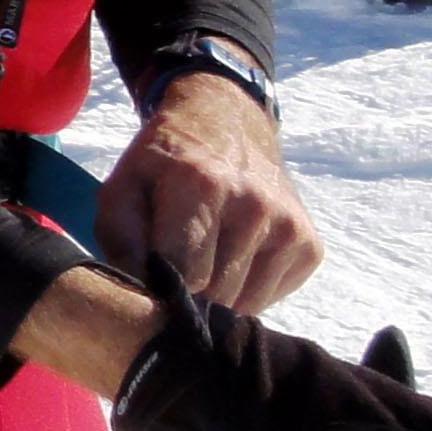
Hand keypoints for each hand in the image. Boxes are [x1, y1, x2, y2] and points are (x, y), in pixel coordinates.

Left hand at [95, 67, 322, 313]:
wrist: (227, 126)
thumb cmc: (165, 164)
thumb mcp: (124, 185)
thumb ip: (121, 239)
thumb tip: (144, 298)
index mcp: (200, 185)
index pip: (182, 274)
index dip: (160, 284)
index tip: (152, 273)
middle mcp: (253, 205)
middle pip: (214, 293)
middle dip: (189, 291)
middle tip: (179, 259)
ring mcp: (288, 226)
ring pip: (244, 304)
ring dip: (219, 294)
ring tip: (207, 254)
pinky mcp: (310, 246)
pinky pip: (271, 298)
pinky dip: (247, 289)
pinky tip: (235, 255)